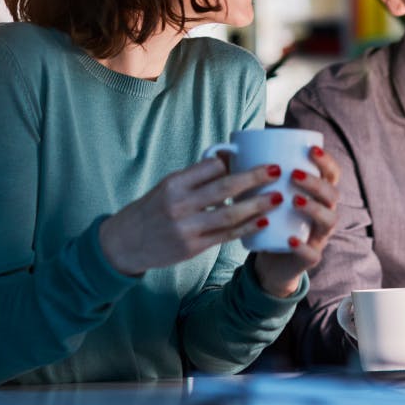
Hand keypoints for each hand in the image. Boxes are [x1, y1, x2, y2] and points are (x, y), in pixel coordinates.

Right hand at [99, 157, 283, 275]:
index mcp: (173, 183)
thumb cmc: (151, 210)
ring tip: (278, 196)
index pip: (209, 166)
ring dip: (257, 205)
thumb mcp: (166, 187)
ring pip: (229, 214)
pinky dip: (247, 228)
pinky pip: (226, 236)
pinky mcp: (193, 248)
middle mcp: (179, 204)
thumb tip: (228, 159)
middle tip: (277, 170)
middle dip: (254, 178)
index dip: (232, 161)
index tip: (251, 157)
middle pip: (224, 187)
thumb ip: (195, 177)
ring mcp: (186, 228)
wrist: (125, 243)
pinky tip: (264, 221)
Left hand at [253, 145, 340, 297]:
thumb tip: (227, 150)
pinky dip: (303, 246)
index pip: (331, 174)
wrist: (272, 259)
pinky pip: (312, 253)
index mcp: (317, 194)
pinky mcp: (310, 257)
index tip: (310, 149)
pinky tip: (290, 239)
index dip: (326, 161)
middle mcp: (324, 212)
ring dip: (314, 208)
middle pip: (332, 195)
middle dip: (316, 182)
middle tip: (294, 174)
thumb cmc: (270, 218)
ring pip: (329, 220)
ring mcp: (319, 235)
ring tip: (294, 200)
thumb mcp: (265, 195)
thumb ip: (253, 174)